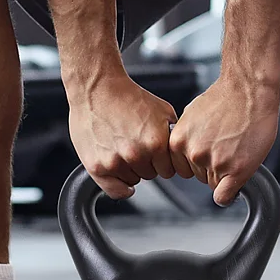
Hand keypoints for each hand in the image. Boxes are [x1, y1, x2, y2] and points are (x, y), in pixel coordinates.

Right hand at [69, 73, 179, 199]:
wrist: (97, 88)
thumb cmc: (127, 97)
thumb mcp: (163, 110)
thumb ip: (173, 134)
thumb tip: (181, 151)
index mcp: (156, 142)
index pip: (169, 169)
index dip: (163, 160)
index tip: (156, 152)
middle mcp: (137, 155)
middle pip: (151, 175)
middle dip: (147, 162)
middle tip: (135, 144)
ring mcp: (115, 162)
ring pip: (133, 180)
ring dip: (131, 169)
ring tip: (122, 147)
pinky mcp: (97, 167)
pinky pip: (115, 191)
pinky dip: (119, 186)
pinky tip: (119, 172)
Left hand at [169, 78, 279, 206]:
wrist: (249, 90)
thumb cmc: (226, 98)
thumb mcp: (192, 115)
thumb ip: (187, 137)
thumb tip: (186, 149)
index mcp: (178, 141)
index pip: (182, 168)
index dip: (197, 162)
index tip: (208, 155)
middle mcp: (193, 153)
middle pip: (198, 176)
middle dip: (211, 166)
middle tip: (226, 148)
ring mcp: (214, 163)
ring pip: (214, 183)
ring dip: (224, 174)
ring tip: (236, 150)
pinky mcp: (235, 170)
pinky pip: (224, 197)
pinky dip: (228, 195)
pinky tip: (233, 187)